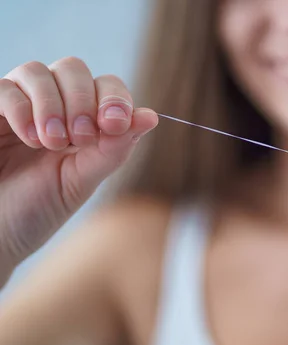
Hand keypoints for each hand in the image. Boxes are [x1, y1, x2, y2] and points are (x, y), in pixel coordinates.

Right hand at [0, 57, 157, 281]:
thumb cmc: (38, 210)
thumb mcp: (82, 180)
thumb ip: (113, 148)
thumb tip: (151, 116)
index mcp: (83, 122)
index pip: (106, 86)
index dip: (114, 98)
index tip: (113, 125)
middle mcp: (52, 106)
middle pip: (73, 69)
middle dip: (83, 100)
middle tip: (80, 137)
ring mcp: (19, 105)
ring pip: (38, 71)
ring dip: (52, 104)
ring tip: (52, 143)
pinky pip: (5, 88)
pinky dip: (22, 109)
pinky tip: (30, 139)